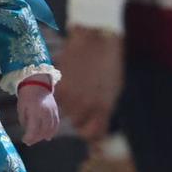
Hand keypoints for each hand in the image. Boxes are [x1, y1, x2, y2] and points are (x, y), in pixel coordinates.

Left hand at [17, 84, 60, 143]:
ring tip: (37, 139)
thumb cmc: (26, 96)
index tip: (24, 140)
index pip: (33, 129)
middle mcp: (45, 113)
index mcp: (35, 111)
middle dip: (36, 138)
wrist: (37, 84)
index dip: (29, 137)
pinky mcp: (56, 111)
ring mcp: (52, 112)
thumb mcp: (21, 108)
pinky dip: (52, 131)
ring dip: (43, 136)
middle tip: (29, 142)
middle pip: (43, 131)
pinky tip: (47, 136)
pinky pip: (56, 124)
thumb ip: (24, 121)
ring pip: (50, 129)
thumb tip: (27, 131)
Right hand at [54, 26, 124, 142]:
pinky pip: (57, 99)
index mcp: (104, 107)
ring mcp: (71, 97)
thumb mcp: (113, 89)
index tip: (91, 126)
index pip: (93, 133)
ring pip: (65, 111)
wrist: (96, 38)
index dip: (91, 132)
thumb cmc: (109, 62)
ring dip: (69, 104)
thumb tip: (97, 124)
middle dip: (80, 115)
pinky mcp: (59, 86)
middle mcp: (86, 106)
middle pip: (77, 123)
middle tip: (84, 101)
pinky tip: (69, 82)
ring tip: (77, 88)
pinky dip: (62, 94)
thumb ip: (104, 109)